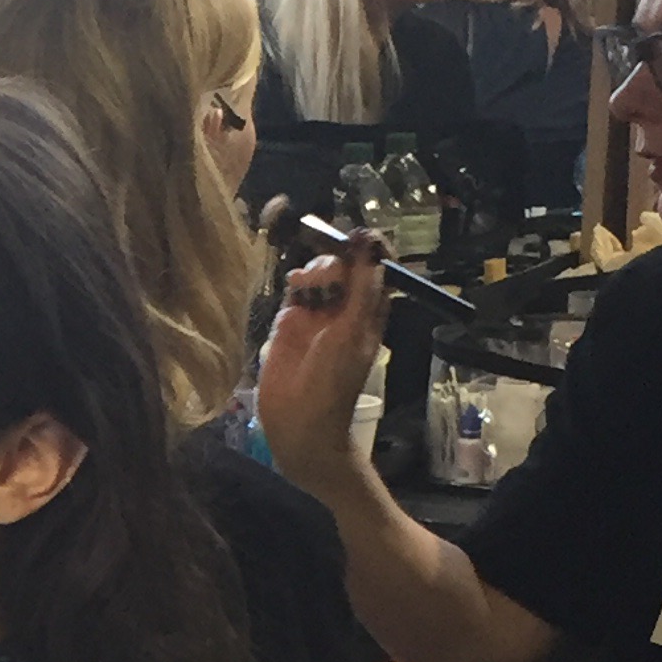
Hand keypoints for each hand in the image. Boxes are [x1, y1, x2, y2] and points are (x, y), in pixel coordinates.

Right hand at [254, 230, 390, 498]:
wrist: (300, 424)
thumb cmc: (334, 381)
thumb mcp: (353, 330)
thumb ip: (361, 285)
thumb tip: (368, 241)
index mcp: (368, 311)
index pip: (373, 268)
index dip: (367, 249)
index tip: (357, 237)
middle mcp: (343, 310)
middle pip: (342, 267)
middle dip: (335, 259)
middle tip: (327, 271)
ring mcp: (314, 317)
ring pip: (317, 276)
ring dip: (314, 271)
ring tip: (307, 284)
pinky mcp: (287, 326)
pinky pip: (293, 294)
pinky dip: (294, 285)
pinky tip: (295, 289)